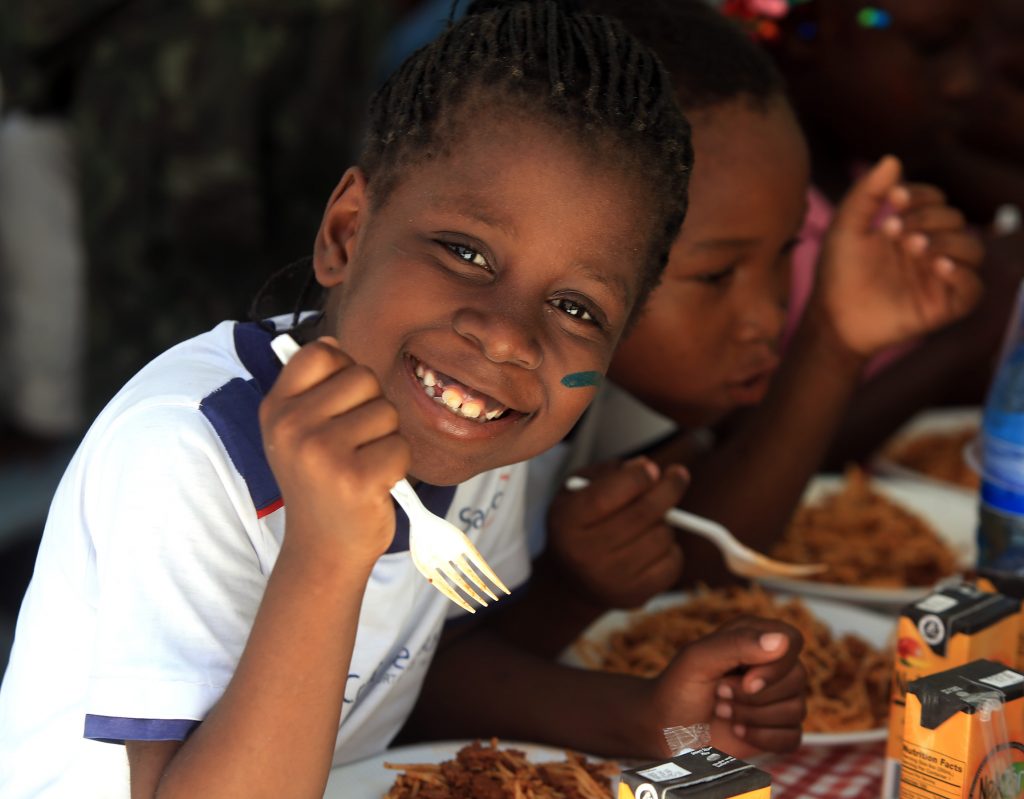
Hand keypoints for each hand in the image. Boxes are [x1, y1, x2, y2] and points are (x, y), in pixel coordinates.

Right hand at [259, 336, 409, 564]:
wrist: (323, 549)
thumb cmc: (322, 483)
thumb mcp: (300, 432)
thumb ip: (315, 387)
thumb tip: (333, 341)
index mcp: (276, 409)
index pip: (320, 352)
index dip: (344, 369)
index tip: (342, 403)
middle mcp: (292, 427)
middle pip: (363, 377)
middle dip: (372, 407)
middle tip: (355, 444)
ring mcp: (322, 453)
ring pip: (387, 411)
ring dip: (386, 438)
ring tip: (363, 465)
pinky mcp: (356, 479)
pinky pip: (400, 447)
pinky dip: (398, 466)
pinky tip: (375, 485)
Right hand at [546, 457, 686, 609]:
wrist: (573, 583)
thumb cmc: (581, 524)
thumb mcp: (579, 490)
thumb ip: (609, 473)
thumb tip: (646, 467)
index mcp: (566, 522)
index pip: (607, 495)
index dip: (637, 478)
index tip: (653, 468)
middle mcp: (585, 554)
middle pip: (643, 514)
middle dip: (668, 489)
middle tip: (679, 474)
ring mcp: (611, 579)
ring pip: (662, 536)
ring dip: (664, 522)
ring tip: (647, 523)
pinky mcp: (634, 596)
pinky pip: (673, 562)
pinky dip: (670, 548)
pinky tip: (652, 546)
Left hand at [646, 618, 805, 758]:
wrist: (666, 729)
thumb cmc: (679, 688)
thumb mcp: (697, 659)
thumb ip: (736, 644)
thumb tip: (781, 641)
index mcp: (754, 637)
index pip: (792, 640)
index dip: (777, 664)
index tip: (747, 681)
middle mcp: (771, 665)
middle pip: (798, 677)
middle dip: (755, 695)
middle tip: (720, 694)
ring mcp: (777, 698)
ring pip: (797, 709)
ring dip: (753, 716)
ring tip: (723, 710)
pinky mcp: (779, 730)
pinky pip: (793, 737)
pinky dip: (762, 738)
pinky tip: (737, 730)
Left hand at [816, 155, 984, 356]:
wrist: (832, 319)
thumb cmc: (837, 274)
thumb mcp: (846, 228)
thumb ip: (866, 194)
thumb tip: (893, 159)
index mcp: (911, 229)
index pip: (936, 200)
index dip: (920, 194)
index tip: (893, 197)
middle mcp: (930, 251)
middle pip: (955, 220)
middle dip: (928, 218)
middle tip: (894, 230)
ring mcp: (939, 278)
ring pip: (972, 249)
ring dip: (948, 241)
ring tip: (914, 246)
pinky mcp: (944, 306)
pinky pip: (973, 288)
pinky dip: (961, 274)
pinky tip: (936, 266)